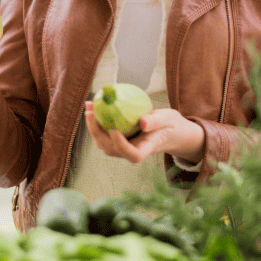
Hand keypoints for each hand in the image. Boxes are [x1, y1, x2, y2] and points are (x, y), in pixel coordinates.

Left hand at [84, 101, 204, 164]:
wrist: (171, 132)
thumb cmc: (171, 125)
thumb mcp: (168, 119)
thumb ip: (156, 121)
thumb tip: (141, 122)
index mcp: (147, 148)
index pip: (133, 155)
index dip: (121, 145)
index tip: (114, 130)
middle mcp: (132, 150)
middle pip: (111, 149)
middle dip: (97, 132)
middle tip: (90, 112)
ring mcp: (124, 147)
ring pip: (104, 143)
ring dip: (93, 126)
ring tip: (89, 106)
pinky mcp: (119, 140)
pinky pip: (104, 133)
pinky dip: (97, 121)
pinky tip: (93, 105)